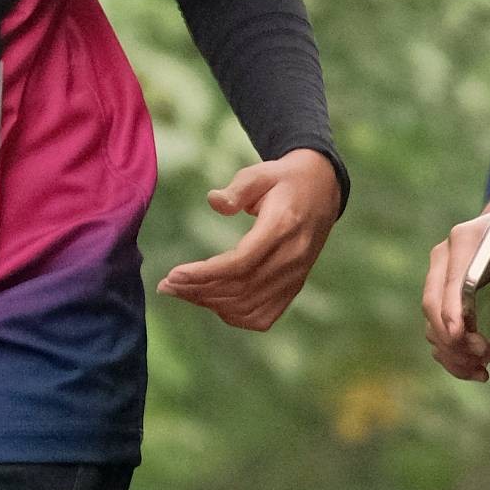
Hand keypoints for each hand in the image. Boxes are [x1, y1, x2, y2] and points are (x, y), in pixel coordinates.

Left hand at [156, 149, 342, 332]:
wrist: (322, 192)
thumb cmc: (283, 180)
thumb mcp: (260, 173)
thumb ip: (237, 188)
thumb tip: (213, 201)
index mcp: (282, 228)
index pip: (240, 263)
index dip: (205, 273)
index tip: (174, 274)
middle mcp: (292, 258)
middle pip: (240, 288)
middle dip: (198, 290)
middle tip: (166, 285)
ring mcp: (295, 277)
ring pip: (248, 306)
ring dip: (210, 303)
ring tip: (182, 292)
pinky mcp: (294, 287)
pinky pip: (262, 316)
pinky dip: (234, 316)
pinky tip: (212, 302)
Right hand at [421, 194, 489, 381]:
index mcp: (466, 242)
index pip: (451, 282)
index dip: (451, 313)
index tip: (462, 339)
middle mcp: (443, 257)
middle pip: (433, 305)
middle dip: (454, 340)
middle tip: (488, 358)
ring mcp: (438, 274)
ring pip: (431, 321)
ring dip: (451, 351)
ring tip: (483, 370)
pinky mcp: (441, 290)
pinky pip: (436, 325)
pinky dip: (449, 350)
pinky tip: (472, 367)